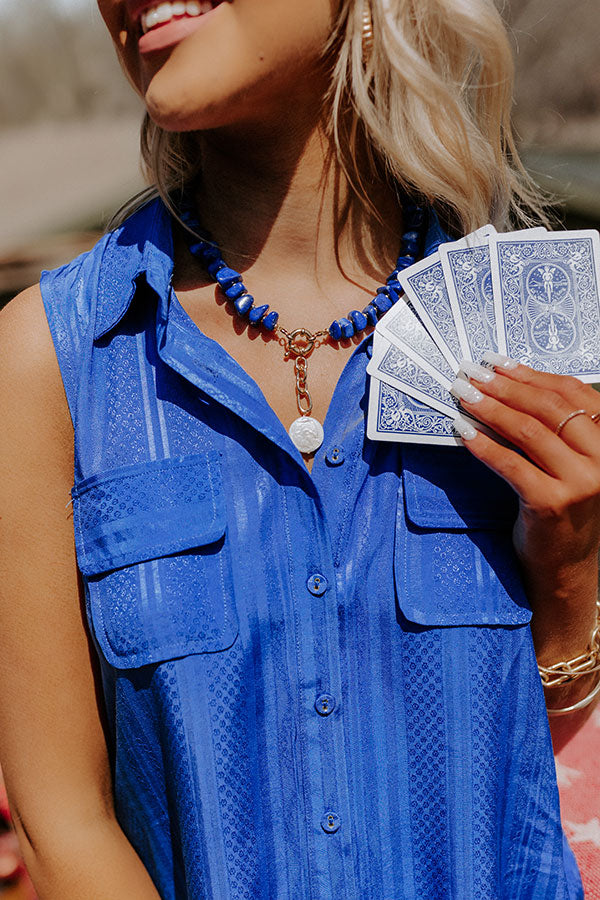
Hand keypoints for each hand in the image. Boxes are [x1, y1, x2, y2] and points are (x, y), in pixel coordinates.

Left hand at [451, 354, 599, 576]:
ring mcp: (581, 482)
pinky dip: (483, 445)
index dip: (532, 375)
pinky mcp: (552, 503)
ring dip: (490, 409)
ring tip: (463, 395)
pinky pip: (511, 464)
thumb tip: (505, 384)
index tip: (497, 362)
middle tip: (472, 373)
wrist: (567, 568)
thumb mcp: (569, 464)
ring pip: (529, 431)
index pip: (573, 393)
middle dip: (505, 386)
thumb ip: (554, 430)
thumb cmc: (563, 510)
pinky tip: (462, 431)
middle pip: (549, 407)